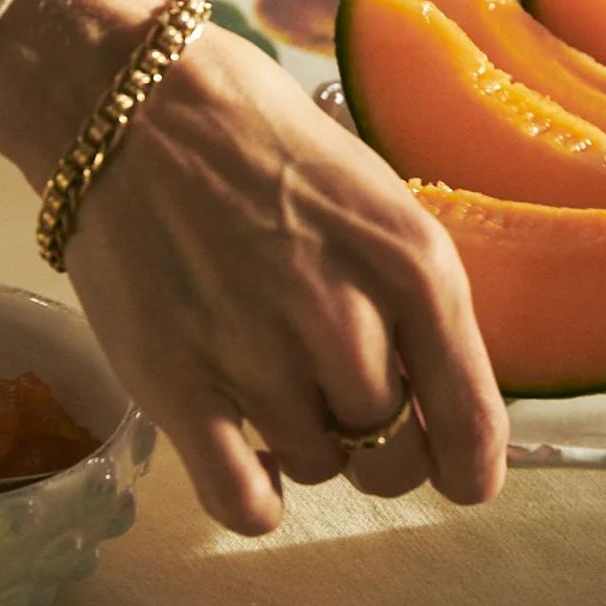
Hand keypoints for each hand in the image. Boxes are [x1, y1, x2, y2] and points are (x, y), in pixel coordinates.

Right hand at [0, 0, 507, 533]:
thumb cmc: (261, 139)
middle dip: (379, 449)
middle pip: (393, 455)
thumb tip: (437, 393)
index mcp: (414, 267)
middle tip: (344, 410)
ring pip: (318, 470)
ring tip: (272, 384)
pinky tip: (243, 456)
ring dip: (306, 448)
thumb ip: (413, 295)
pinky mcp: (179, 387)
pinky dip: (253, 498)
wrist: (133, 105)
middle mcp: (349, 322)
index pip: (472, 418)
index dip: (470, 467)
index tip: (459, 477)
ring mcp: (261, 358)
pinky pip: (242, 500)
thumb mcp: (375, 198)